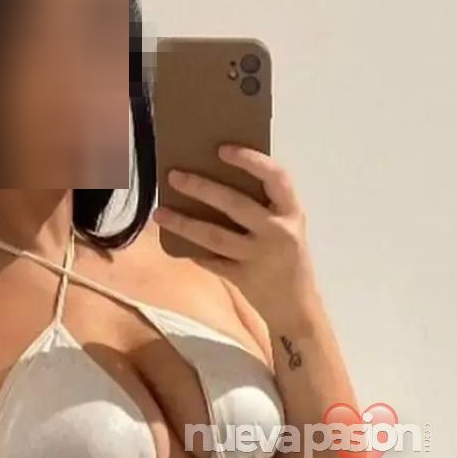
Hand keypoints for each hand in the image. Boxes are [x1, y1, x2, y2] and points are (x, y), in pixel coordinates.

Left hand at [155, 146, 316, 323]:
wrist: (297, 308)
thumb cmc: (288, 256)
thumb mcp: (286, 226)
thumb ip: (264, 205)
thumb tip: (217, 176)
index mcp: (292, 212)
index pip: (276, 177)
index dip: (250, 160)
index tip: (223, 149)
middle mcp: (278, 232)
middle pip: (236, 205)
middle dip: (201, 188)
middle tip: (173, 176)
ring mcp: (260, 257)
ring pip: (215, 236)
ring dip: (184, 223)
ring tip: (159, 213)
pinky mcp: (244, 279)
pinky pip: (212, 262)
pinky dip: (193, 252)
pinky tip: (174, 244)